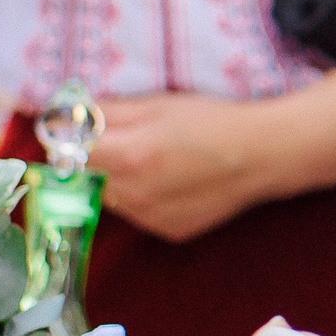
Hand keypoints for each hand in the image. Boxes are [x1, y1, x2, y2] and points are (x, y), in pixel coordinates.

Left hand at [88, 92, 286, 242]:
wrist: (263, 154)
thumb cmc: (214, 121)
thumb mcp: (160, 104)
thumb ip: (109, 112)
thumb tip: (71, 116)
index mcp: (129, 156)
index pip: (72, 153)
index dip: (75, 140)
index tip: (87, 132)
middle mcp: (134, 193)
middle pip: (91, 178)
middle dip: (103, 160)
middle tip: (136, 143)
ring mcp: (151, 217)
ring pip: (114, 198)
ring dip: (123, 181)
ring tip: (160, 163)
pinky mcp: (169, 231)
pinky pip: (140, 214)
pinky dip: (147, 198)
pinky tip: (177, 182)